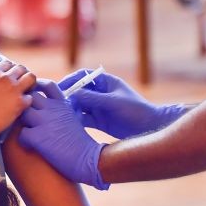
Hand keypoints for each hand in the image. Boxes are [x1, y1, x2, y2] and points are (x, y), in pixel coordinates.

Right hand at [0, 60, 36, 142]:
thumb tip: (3, 75)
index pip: (9, 64)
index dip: (12, 71)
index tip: (12, 77)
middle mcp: (5, 78)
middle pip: (22, 68)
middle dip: (22, 75)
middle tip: (21, 84)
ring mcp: (14, 89)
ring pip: (31, 77)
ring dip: (30, 83)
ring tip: (26, 91)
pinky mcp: (20, 102)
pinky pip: (30, 97)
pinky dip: (26, 102)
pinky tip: (21, 107)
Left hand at [18, 81, 108, 188]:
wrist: (89, 158)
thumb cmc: (81, 142)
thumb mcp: (74, 117)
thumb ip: (61, 109)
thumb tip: (50, 107)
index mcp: (62, 104)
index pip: (47, 85)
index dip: (37, 86)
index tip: (33, 93)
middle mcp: (52, 109)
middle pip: (30, 97)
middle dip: (25, 105)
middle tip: (24, 115)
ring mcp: (44, 122)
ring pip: (22, 113)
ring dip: (21, 121)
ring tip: (25, 130)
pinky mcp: (38, 137)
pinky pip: (21, 133)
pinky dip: (22, 140)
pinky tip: (28, 144)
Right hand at [60, 69, 187, 138]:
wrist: (151, 129)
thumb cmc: (136, 111)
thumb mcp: (113, 103)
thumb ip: (93, 98)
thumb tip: (71, 94)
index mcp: (105, 82)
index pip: (82, 76)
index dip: (70, 80)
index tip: (59, 88)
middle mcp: (100, 93)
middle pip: (77, 91)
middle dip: (66, 97)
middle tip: (54, 104)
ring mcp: (99, 107)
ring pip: (78, 106)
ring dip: (69, 110)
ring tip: (58, 116)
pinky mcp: (99, 121)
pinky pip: (82, 119)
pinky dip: (74, 121)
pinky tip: (67, 126)